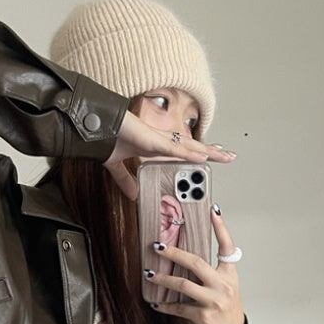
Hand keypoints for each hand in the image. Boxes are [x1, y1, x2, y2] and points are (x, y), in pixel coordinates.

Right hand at [102, 111, 235, 201]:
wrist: (96, 128)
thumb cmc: (106, 139)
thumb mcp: (118, 166)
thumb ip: (126, 180)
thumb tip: (133, 195)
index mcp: (154, 146)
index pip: (180, 150)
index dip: (195, 154)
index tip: (207, 158)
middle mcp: (161, 141)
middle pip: (192, 147)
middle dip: (210, 152)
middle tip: (228, 156)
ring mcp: (159, 140)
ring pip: (189, 147)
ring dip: (208, 152)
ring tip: (226, 157)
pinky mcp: (152, 141)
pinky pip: (175, 150)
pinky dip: (189, 155)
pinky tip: (202, 158)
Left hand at [143, 203, 245, 323]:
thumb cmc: (225, 306)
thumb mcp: (225, 284)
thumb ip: (211, 270)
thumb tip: (185, 255)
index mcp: (229, 274)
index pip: (227, 246)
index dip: (221, 228)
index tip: (213, 210)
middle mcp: (223, 285)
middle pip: (196, 263)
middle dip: (174, 253)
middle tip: (158, 246)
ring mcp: (214, 301)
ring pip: (183, 285)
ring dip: (163, 279)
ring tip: (150, 275)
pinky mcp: (203, 316)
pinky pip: (178, 308)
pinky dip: (165, 305)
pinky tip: (156, 303)